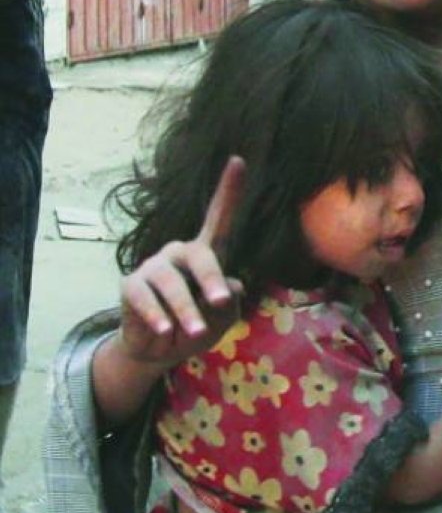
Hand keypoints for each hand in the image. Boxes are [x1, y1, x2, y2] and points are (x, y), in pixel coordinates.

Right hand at [119, 155, 246, 368]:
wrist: (160, 350)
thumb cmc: (197, 326)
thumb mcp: (222, 319)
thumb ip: (230, 303)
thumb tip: (233, 286)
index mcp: (205, 255)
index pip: (219, 221)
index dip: (229, 192)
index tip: (239, 161)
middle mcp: (178, 254)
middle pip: (199, 255)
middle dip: (211, 278)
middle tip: (221, 301)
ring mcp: (153, 268)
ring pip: (172, 282)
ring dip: (186, 309)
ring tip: (194, 331)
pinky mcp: (131, 286)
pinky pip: (144, 298)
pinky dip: (157, 315)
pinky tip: (165, 329)